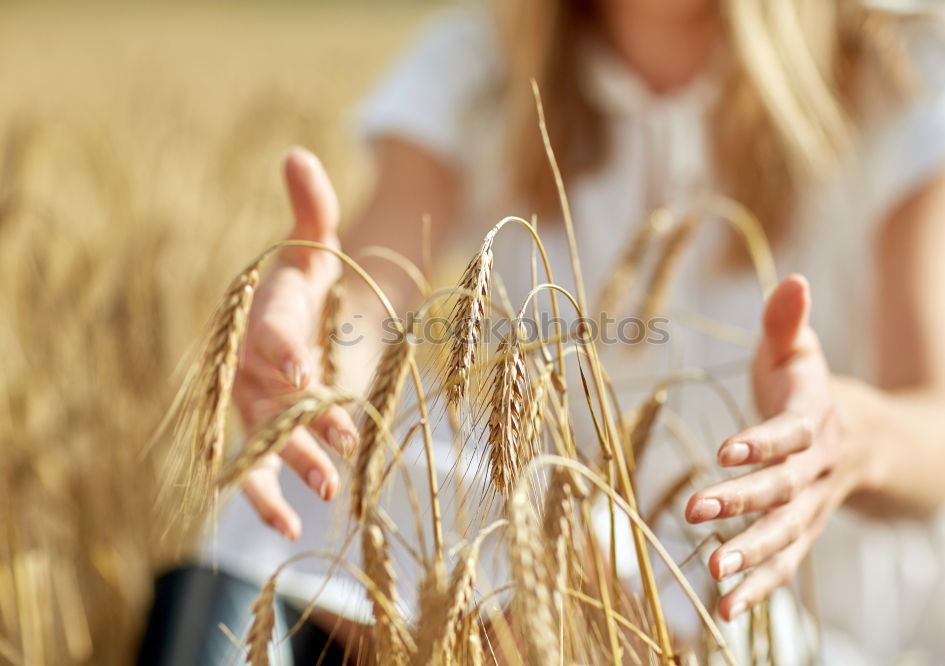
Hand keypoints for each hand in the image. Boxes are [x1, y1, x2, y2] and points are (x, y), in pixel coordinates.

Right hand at [232, 148, 358, 539]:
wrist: (291, 320)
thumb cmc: (304, 280)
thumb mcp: (312, 242)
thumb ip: (309, 206)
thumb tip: (298, 153)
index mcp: (263, 313)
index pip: (268, 330)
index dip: (282, 347)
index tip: (302, 366)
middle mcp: (250, 363)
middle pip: (270, 394)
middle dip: (300, 419)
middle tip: (336, 445)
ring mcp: (253, 402)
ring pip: (265, 437)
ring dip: (293, 463)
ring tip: (325, 491)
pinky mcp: (263, 430)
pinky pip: (256, 468)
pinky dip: (267, 497)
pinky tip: (291, 527)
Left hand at [684, 275, 867, 619]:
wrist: (874, 440)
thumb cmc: (815, 389)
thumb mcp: (802, 352)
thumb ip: (788, 321)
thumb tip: (792, 277)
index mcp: (814, 419)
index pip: (789, 432)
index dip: (762, 441)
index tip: (727, 450)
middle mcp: (817, 468)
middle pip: (784, 488)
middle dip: (743, 501)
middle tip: (697, 510)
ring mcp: (814, 506)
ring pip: (788, 535)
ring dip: (752, 555)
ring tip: (714, 574)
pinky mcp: (804, 531)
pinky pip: (787, 565)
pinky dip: (759, 588)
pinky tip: (725, 611)